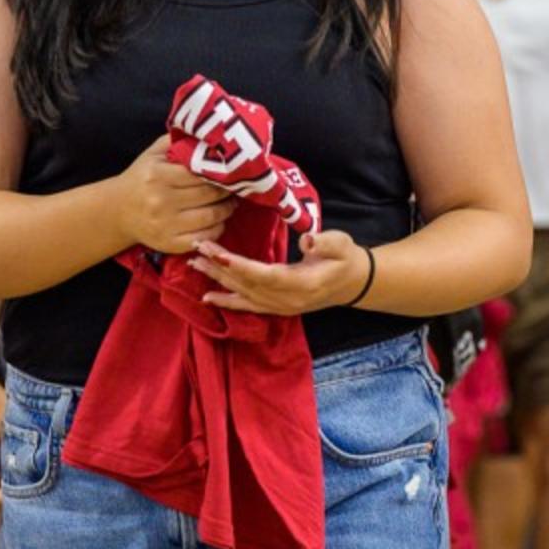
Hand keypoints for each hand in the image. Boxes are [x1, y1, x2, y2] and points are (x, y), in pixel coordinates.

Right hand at [117, 133, 238, 254]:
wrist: (117, 211)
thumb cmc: (141, 178)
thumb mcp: (153, 153)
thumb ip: (177, 140)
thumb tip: (207, 131)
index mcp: (158, 174)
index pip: (200, 172)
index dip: (220, 171)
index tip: (231, 168)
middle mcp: (161, 200)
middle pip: (209, 194)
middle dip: (228, 189)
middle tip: (237, 185)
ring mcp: (166, 224)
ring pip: (211, 216)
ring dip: (227, 209)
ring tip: (231, 202)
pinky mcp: (170, 244)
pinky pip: (205, 237)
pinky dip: (217, 228)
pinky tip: (219, 220)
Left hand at [194, 230, 370, 316]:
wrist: (353, 283)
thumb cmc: (345, 258)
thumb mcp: (342, 244)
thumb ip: (326, 243)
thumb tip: (308, 241)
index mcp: (302, 283)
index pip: (265, 275)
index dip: (240, 266)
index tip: (217, 253)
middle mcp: (287, 299)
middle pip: (247, 284)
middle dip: (220, 267)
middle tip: (197, 249)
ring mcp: (280, 306)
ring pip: (243, 294)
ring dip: (217, 280)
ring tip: (195, 264)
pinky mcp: (276, 307)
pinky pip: (247, 306)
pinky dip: (226, 301)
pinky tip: (206, 296)